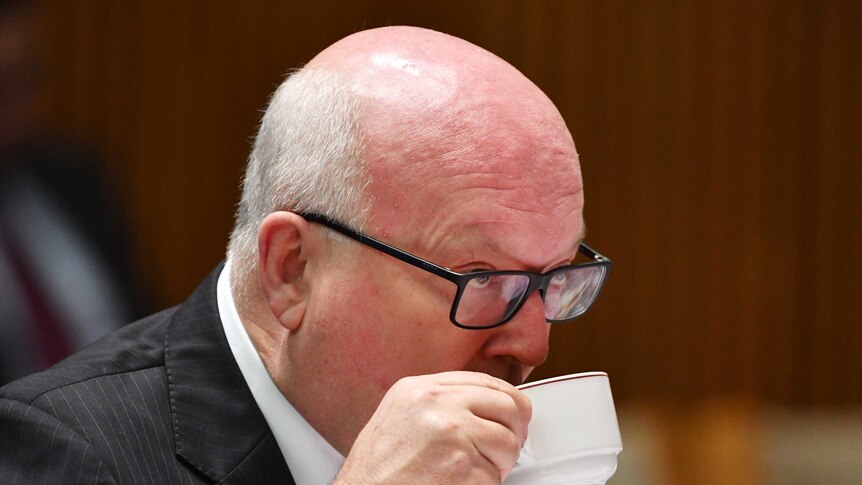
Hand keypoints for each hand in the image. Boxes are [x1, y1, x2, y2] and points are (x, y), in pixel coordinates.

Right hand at [334, 371, 530, 484]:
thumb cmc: (377, 470)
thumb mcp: (401, 416)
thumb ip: (438, 403)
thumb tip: (484, 405)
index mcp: (420, 389)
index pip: (484, 381)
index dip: (507, 400)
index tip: (514, 414)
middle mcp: (436, 405)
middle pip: (506, 406)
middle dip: (512, 432)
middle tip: (502, 450)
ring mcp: (451, 434)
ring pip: (507, 442)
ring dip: (500, 464)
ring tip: (475, 473)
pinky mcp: (462, 468)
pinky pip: (495, 476)